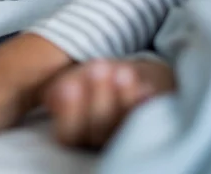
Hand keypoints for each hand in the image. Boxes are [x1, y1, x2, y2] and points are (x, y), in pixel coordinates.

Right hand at [42, 59, 174, 148]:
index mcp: (71, 134)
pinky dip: (147, 104)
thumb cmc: (90, 80)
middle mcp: (97, 142)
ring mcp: (124, 137)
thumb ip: (63, 89)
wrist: (124, 79)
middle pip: (97, 128)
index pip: (66, 133)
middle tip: (98, 67)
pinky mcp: (149, 129)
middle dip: (98, 94)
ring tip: (122, 72)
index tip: (69, 85)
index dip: (68, 110)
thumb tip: (61, 93)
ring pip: (123, 125)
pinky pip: (149, 121)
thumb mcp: (70, 81)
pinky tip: (146, 88)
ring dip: (123, 96)